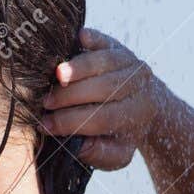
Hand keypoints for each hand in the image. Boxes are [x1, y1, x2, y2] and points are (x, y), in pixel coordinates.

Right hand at [41, 27, 164, 168]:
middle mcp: (138, 86)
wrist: (148, 105)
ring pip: (103, 62)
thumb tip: (77, 145)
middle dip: (70, 96)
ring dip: (78, 68)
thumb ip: (99, 154)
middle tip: (46, 103)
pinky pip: (104, 41)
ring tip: (55, 76)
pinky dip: (91, 38)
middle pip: (103, 88)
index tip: (46, 126)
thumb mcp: (116, 154)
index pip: (102, 117)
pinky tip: (77, 38)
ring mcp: (131, 63)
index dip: (71, 122)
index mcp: (137, 114)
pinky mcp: (120, 47)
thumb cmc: (122, 134)